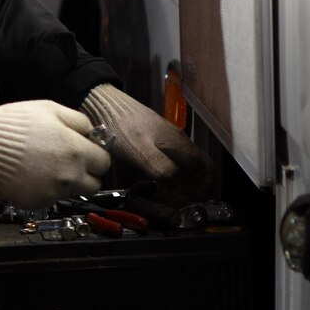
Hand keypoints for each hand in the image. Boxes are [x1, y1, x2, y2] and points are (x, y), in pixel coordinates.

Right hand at [0, 99, 111, 207]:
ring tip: (45, 165)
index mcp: (76, 151)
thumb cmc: (14, 124)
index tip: (88, 151)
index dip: (97, 155)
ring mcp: (51, 193)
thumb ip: (80, 122)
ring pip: (71, 192)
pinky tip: (31, 173)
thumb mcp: (51, 109)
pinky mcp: (34, 202)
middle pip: (94, 185)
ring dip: (65, 182)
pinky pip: (49, 199)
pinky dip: (44, 189)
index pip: (105, 162)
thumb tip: (93, 133)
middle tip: (71, 161)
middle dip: (87, 173)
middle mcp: (68, 176)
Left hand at [82, 83, 212, 189]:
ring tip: (165, 199)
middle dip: (191, 189)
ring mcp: (166, 140)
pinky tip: (154, 184)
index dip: (203, 188)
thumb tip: (177, 187)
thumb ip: (163, 170)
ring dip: (179, 185)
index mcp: (180, 144)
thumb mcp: (141, 152)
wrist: (103, 105)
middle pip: (197, 170)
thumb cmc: (120, 128)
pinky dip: (168, 177)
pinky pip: (170, 162)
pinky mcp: (153, 140)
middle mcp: (178, 142)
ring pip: (183, 167)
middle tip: (176, 204)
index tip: (190, 202)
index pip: (207, 168)